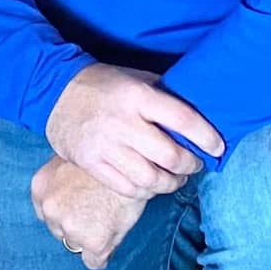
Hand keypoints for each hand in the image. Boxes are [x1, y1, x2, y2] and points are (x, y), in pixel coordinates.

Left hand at [30, 156, 149, 269]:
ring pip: (76, 245)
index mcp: (41, 188)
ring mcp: (71, 226)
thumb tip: (67, 197)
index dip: (65, 212)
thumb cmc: (107, 161)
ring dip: (89, 238)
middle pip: (59, 230)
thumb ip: (61, 180)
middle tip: (97, 212)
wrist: (133, 167)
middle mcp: (50, 208)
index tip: (79, 208)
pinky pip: (93, 262)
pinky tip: (112, 238)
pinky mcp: (94, 242)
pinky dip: (102, 256)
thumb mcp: (73, 160)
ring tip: (107, 219)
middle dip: (76, 226)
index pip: (46, 213)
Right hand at [45, 63, 221, 200]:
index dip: (207, 137)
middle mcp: (122, 122)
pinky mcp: (90, 162)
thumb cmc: (103, 84)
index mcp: (137, 95)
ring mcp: (104, 145)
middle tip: (194, 164)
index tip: (217, 146)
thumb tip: (200, 110)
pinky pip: (127, 188)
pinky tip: (151, 184)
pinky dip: (146, 191)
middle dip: (191, 165)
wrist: (53, 90)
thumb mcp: (135, 78)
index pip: (183, 120)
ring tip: (175, 178)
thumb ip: (164, 94)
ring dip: (171, 183)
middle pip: (170, 156)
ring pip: (151, 179)